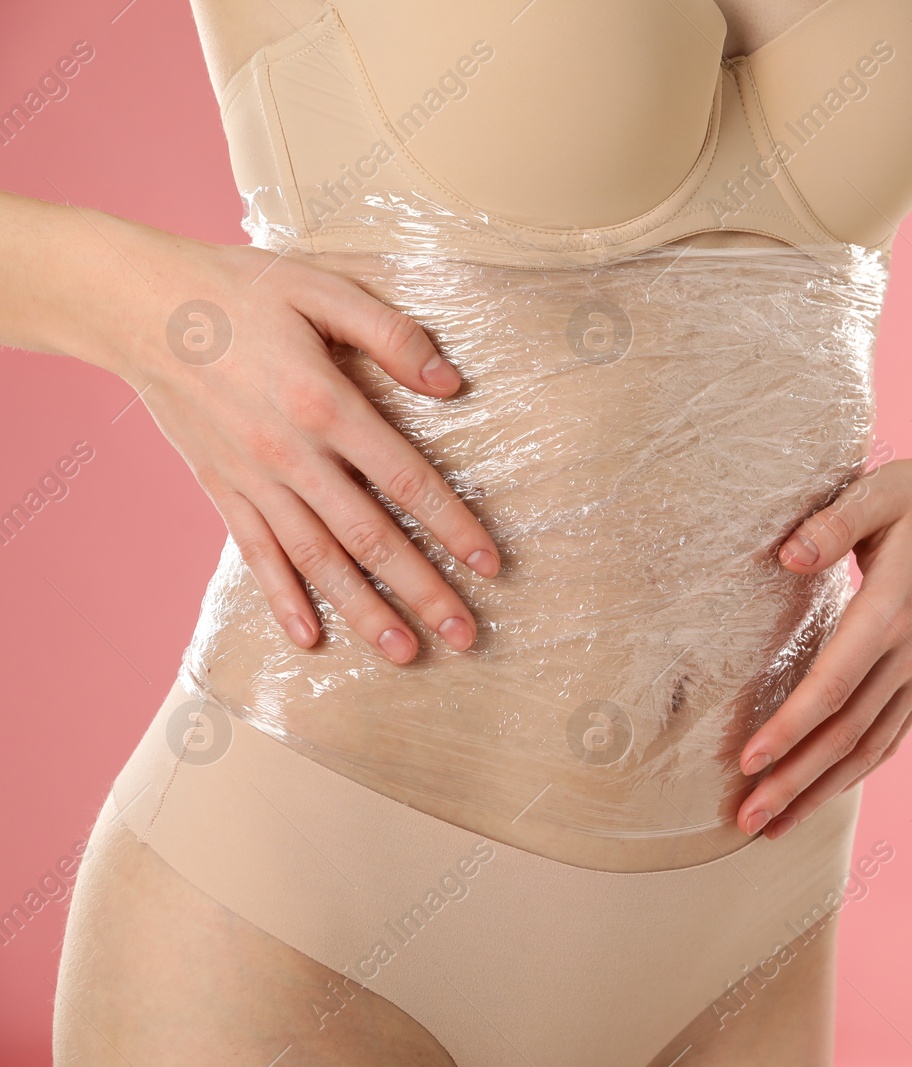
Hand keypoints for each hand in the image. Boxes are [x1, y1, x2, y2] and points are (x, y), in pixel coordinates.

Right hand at [127, 236, 499, 662]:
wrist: (137, 306)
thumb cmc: (241, 292)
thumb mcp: (324, 288)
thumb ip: (391, 335)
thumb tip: (451, 383)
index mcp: (324, 404)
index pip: (406, 481)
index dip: (453, 526)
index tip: (490, 565)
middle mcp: (290, 454)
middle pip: (369, 538)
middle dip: (422, 590)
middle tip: (465, 635)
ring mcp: (252, 479)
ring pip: (317, 561)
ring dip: (364, 611)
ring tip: (406, 654)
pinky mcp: (221, 489)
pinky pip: (256, 555)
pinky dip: (283, 599)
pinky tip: (310, 639)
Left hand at [737, 428, 911, 838]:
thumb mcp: (880, 490)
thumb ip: (833, 522)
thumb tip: (784, 556)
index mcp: (893, 610)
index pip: (833, 685)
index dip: (790, 727)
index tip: (748, 760)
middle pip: (847, 734)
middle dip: (794, 781)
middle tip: (747, 820)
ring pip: (870, 747)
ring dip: (821, 790)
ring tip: (773, 826)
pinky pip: (892, 735)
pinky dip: (857, 771)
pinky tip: (824, 793)